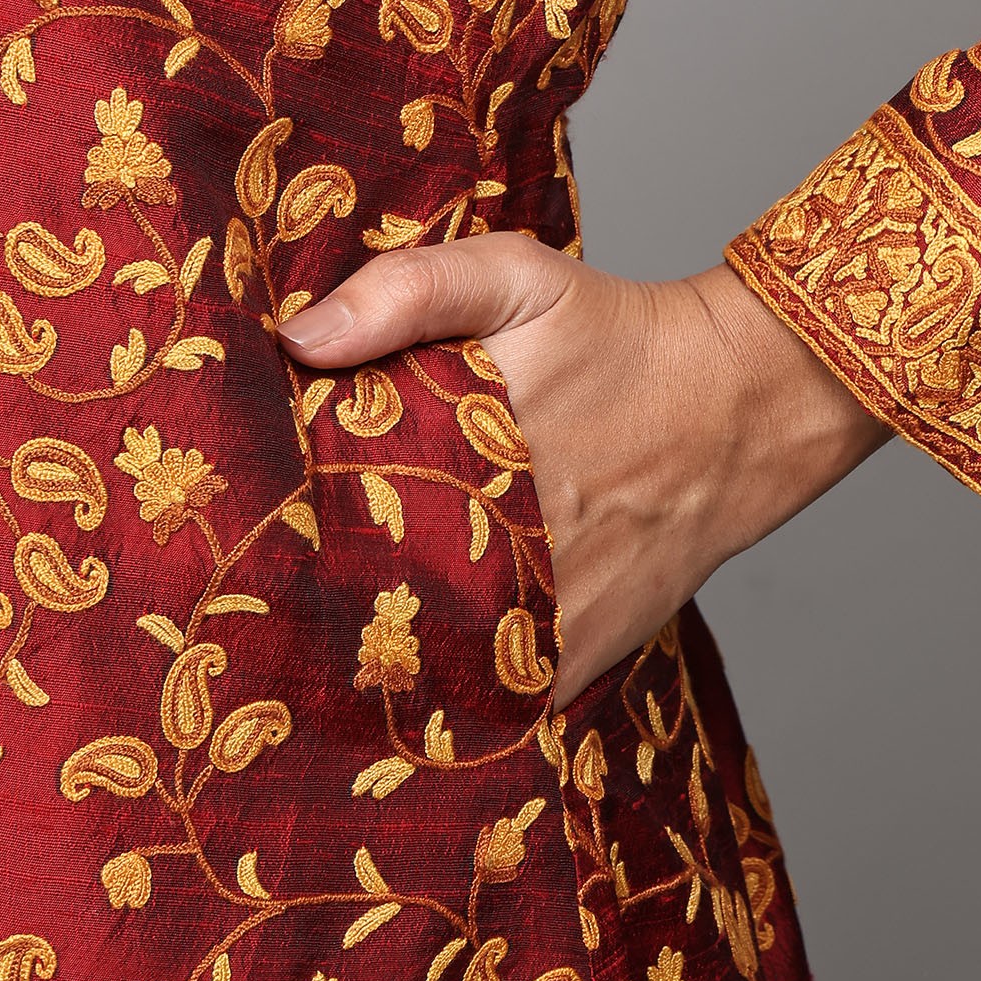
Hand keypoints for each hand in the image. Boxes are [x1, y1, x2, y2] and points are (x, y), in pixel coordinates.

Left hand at [276, 234, 890, 706]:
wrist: (745, 402)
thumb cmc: (621, 335)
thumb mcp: (519, 277)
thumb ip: (410, 290)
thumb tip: (299, 340)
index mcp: (472, 459)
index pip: (341, 523)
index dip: (280, 541)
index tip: (234, 546)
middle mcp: (511, 552)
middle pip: (372, 607)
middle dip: (310, 610)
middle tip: (248, 616)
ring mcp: (551, 617)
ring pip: (430, 670)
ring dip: (373, 667)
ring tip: (303, 668)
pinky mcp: (583, 656)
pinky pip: (498, 702)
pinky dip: (451, 701)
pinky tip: (403, 692)